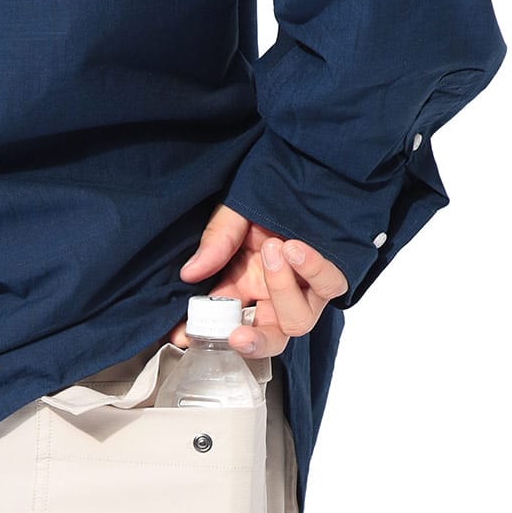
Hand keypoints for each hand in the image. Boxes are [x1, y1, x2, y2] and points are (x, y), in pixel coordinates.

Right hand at [167, 203, 348, 356]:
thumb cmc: (265, 197)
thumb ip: (215, 243)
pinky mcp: (330, 277)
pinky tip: (295, 248)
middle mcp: (273, 297)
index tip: (182, 336)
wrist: (305, 170)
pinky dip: (312, 270)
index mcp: (243, 288)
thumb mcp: (232, 215)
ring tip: (272, 249)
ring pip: (298, 321)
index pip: (222, 325)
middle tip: (236, 335)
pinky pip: (329, 286)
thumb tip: (190, 273)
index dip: (205, 336)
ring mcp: (303, 290)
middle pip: (270, 338)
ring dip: (281, 290)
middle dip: (254, 342)